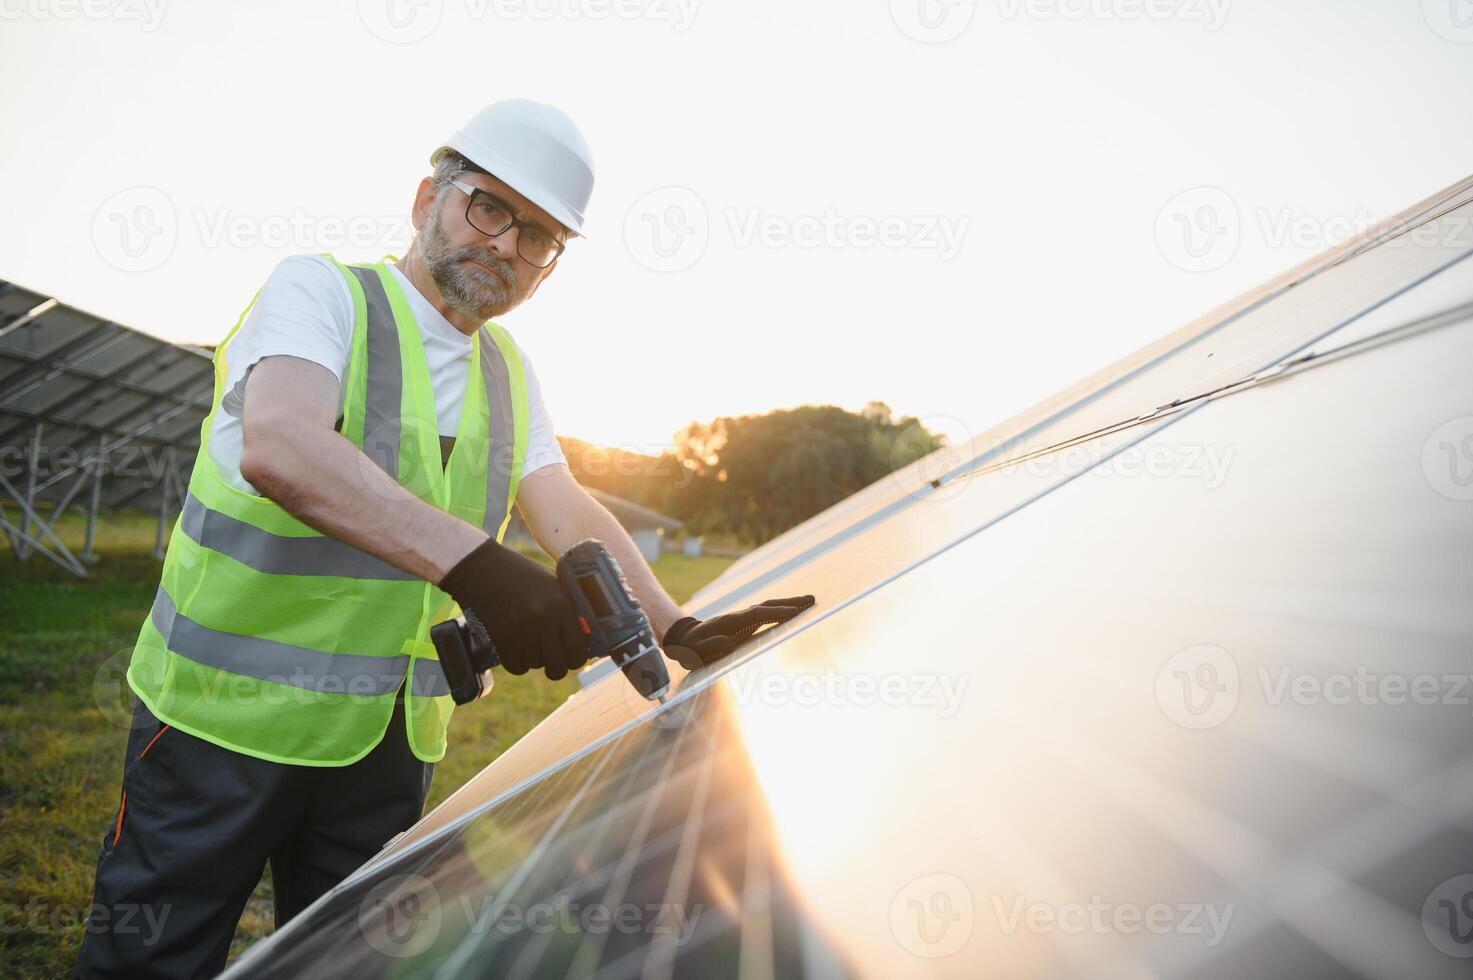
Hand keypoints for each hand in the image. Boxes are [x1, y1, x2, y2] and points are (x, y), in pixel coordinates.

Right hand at [439, 538, 587, 680]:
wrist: (482, 567)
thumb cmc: (521, 575)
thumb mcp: (553, 585)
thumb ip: (569, 610)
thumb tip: (585, 636)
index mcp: (563, 604)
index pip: (578, 649)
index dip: (575, 659)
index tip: (570, 658)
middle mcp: (545, 618)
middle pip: (558, 666)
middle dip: (556, 668)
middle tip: (551, 661)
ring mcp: (522, 629)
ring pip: (535, 665)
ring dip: (533, 659)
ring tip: (527, 641)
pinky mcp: (501, 636)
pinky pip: (516, 666)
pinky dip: (517, 662)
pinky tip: (515, 647)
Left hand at [662, 595, 815, 668]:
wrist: (684, 638)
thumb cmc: (690, 649)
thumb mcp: (694, 652)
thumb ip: (707, 648)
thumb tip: (726, 644)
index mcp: (729, 623)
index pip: (756, 615)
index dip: (774, 613)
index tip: (794, 611)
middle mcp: (738, 616)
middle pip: (767, 605)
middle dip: (789, 602)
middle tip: (812, 599)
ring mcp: (742, 618)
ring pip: (768, 607)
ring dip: (788, 603)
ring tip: (809, 601)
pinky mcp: (745, 623)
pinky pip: (766, 614)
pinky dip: (780, 610)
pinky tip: (793, 612)